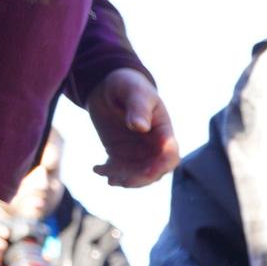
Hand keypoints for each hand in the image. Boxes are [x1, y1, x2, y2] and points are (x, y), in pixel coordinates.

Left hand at [87, 68, 177, 186]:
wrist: (109, 86)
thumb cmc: (128, 85)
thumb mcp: (134, 91)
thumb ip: (138, 108)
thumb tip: (140, 126)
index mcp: (163, 132)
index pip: (170, 155)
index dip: (162, 166)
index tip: (148, 172)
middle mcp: (153, 147)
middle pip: (154, 171)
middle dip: (140, 179)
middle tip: (122, 180)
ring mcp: (137, 153)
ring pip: (136, 175)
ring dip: (123, 179)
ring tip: (107, 175)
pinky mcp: (120, 155)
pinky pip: (118, 171)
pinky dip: (108, 174)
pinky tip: (97, 169)